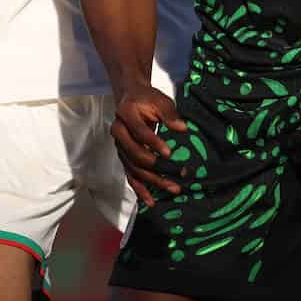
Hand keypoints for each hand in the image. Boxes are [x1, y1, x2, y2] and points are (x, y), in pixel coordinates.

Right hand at [111, 85, 187, 206]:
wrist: (130, 99)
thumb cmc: (147, 99)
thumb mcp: (160, 100)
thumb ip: (170, 114)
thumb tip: (182, 128)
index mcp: (126, 114)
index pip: (139, 132)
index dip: (153, 143)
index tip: (169, 153)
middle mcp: (118, 132)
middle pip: (135, 155)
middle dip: (156, 167)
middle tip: (178, 174)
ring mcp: (120, 147)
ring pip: (134, 168)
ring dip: (153, 181)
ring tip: (173, 188)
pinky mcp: (124, 157)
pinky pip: (130, 175)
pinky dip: (140, 189)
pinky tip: (151, 200)